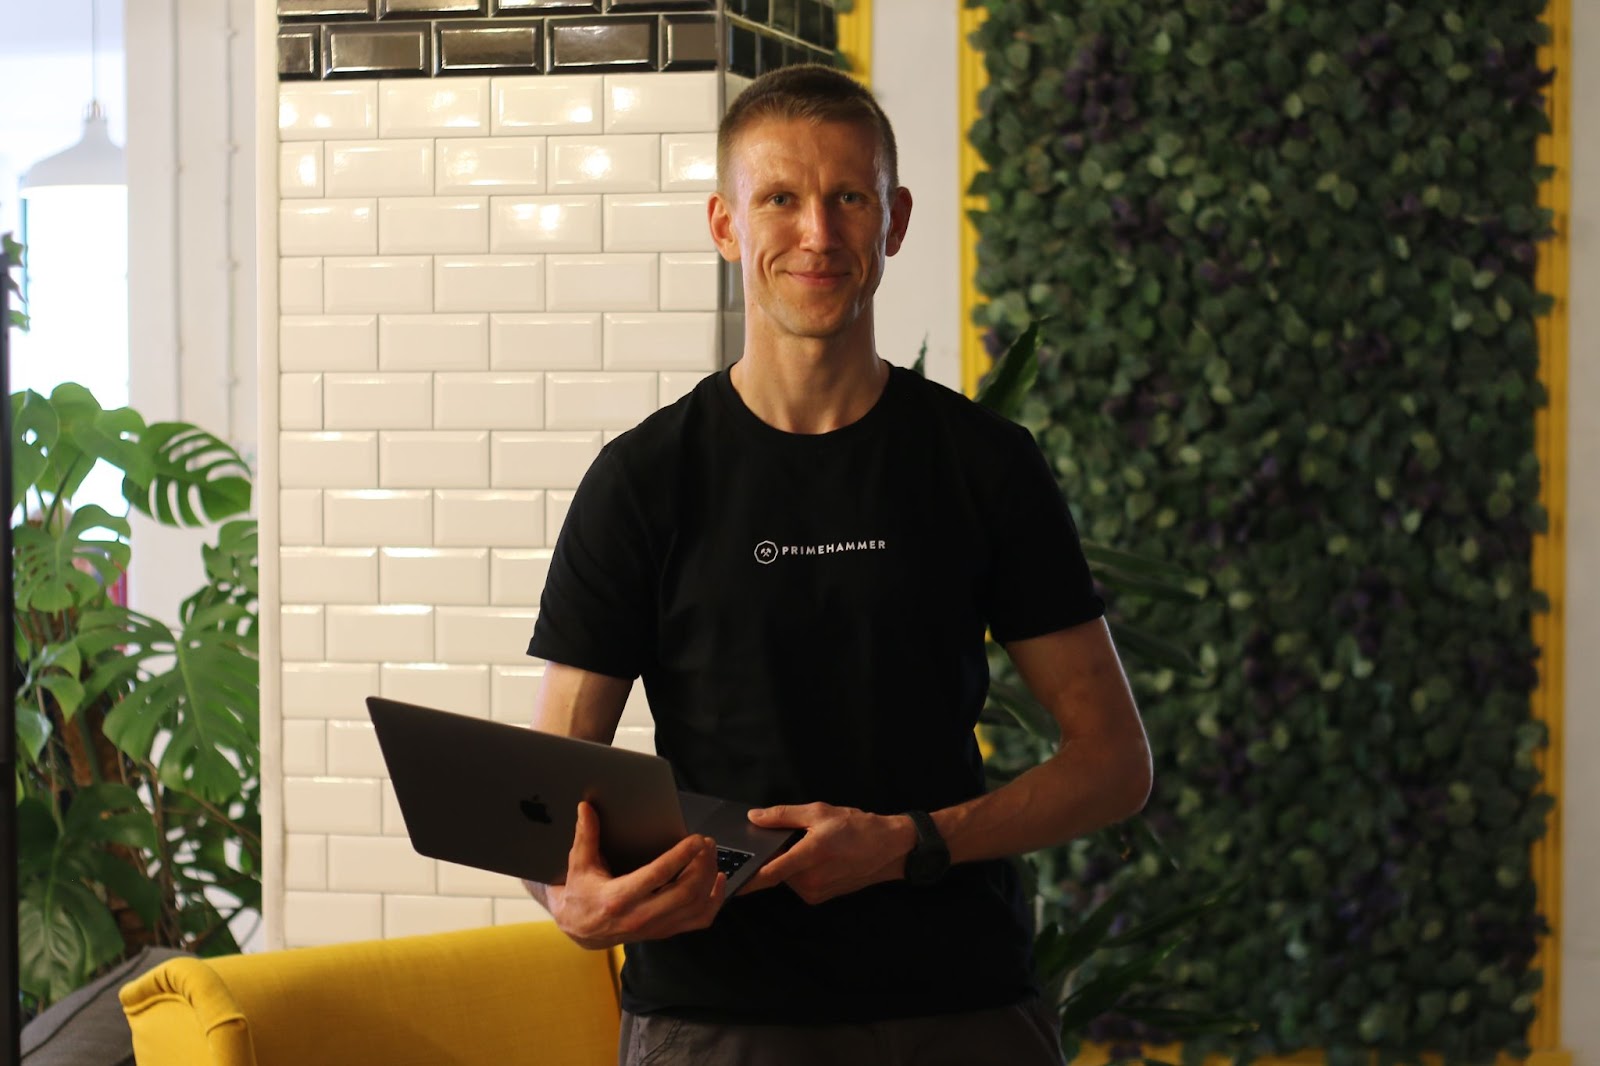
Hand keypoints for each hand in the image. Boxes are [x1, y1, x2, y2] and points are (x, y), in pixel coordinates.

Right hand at [543, 801, 726, 949]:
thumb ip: (585, 835)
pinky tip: (718, 879)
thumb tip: (586, 807)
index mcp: (618, 898)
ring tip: (710, 854)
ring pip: (696, 906)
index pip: (657, 876)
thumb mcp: (579, 864)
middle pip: (685, 893)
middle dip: (702, 865)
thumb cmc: (581, 894)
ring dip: (709, 878)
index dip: (681, 856)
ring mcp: (655, 928)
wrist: (581, 929)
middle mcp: (639, 917)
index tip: (696, 839)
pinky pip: (699, 919)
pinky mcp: (665, 931)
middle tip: (707, 843)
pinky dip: (715, 900)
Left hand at [740, 803, 916, 904]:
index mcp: (809, 856)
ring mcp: (815, 892)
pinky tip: (818, 858)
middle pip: (776, 871)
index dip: (747, 879)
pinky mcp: (820, 897)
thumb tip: (755, 817)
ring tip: (812, 846)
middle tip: (792, 838)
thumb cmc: (857, 827)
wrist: (889, 848)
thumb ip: (783, 815)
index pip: (769, 873)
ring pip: (787, 877)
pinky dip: (799, 871)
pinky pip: (799, 883)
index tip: (729, 879)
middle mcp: (810, 880)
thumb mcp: (819, 812)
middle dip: (775, 856)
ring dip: (789, 863)